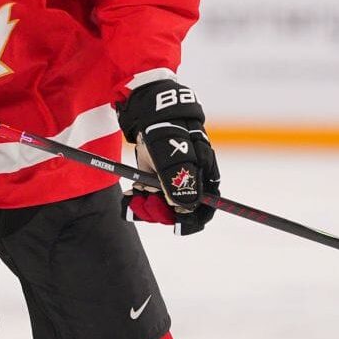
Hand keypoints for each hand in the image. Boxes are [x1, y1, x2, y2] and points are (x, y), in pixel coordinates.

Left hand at [118, 78, 219, 234]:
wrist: (146, 111)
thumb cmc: (165, 129)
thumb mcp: (172, 154)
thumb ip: (179, 180)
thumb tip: (185, 208)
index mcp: (203, 173)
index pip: (207, 206)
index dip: (192, 220)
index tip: (175, 226)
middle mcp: (189, 179)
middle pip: (180, 210)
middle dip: (161, 212)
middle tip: (144, 204)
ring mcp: (171, 179)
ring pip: (162, 205)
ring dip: (147, 206)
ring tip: (134, 198)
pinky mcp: (155, 177)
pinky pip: (150, 197)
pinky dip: (140, 199)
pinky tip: (131, 194)